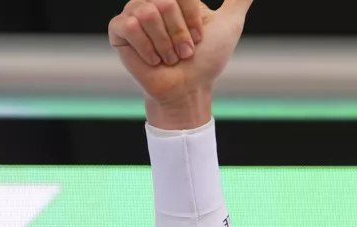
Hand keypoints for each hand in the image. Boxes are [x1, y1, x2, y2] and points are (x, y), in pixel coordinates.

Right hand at [108, 0, 252, 127]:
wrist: (188, 88)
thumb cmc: (207, 59)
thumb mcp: (230, 24)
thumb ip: (238, 0)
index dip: (192, 18)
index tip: (198, 37)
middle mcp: (153, 0)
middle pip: (164, 2)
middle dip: (180, 33)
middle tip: (184, 52)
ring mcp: (134, 13)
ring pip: (147, 13)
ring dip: (165, 44)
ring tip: (170, 58)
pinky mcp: (118, 30)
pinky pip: (129, 27)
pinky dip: (147, 48)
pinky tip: (153, 60)